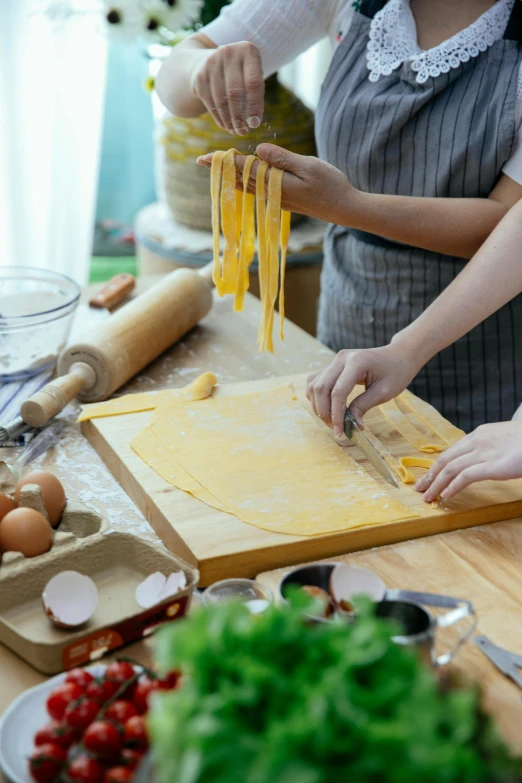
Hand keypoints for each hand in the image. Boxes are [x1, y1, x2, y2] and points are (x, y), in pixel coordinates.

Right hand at [190, 41, 263, 134]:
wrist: (209, 61)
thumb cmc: (239, 73)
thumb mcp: (251, 75)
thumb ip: (256, 94)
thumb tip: (253, 121)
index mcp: (248, 51)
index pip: (253, 83)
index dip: (254, 106)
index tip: (255, 124)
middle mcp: (228, 53)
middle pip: (235, 93)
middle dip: (240, 117)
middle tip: (244, 132)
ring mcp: (211, 63)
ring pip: (221, 100)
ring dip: (229, 121)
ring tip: (236, 132)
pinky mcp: (200, 76)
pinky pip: (211, 103)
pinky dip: (219, 118)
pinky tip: (226, 126)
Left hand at [198, 144, 359, 223]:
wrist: (344, 208)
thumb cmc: (330, 185)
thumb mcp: (308, 166)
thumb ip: (283, 158)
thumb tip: (259, 150)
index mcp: (276, 183)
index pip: (246, 169)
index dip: (226, 160)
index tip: (207, 156)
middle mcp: (272, 193)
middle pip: (241, 178)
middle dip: (222, 169)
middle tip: (200, 161)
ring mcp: (276, 198)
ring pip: (247, 185)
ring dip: (230, 175)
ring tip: (215, 168)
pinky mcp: (282, 199)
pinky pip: (256, 190)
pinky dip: (244, 182)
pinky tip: (238, 179)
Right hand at [305, 343, 420, 436]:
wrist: (398, 356)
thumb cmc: (396, 373)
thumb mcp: (384, 392)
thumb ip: (363, 406)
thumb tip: (351, 426)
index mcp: (357, 362)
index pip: (338, 391)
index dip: (336, 414)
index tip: (339, 432)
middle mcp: (341, 358)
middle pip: (321, 388)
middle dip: (324, 412)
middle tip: (335, 428)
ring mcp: (335, 360)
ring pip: (314, 385)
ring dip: (318, 405)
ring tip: (331, 420)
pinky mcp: (333, 365)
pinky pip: (316, 381)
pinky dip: (316, 396)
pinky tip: (326, 407)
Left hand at [414, 421, 521, 501]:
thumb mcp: (504, 443)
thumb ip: (490, 450)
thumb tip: (482, 463)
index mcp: (480, 434)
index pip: (451, 451)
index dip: (437, 466)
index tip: (428, 477)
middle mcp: (477, 441)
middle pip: (446, 459)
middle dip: (430, 475)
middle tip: (420, 488)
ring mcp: (484, 452)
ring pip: (451, 469)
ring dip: (437, 484)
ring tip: (428, 497)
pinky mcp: (492, 465)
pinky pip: (465, 476)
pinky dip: (452, 486)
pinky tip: (446, 495)